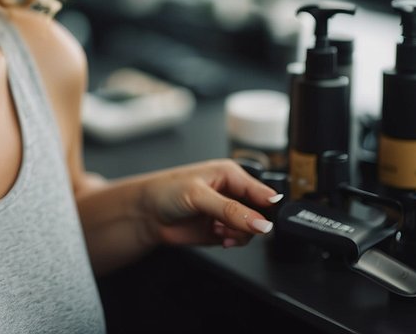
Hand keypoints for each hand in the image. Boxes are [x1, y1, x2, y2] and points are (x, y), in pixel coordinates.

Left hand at [139, 159, 279, 249]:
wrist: (146, 214)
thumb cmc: (164, 192)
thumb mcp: (198, 196)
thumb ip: (231, 210)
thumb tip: (260, 221)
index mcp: (230, 174)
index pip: (262, 190)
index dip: (269, 207)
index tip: (266, 222)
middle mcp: (232, 192)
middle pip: (261, 212)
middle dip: (252, 223)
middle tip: (235, 226)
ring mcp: (228, 212)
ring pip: (253, 228)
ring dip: (240, 234)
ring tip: (220, 230)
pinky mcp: (223, 229)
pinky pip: (241, 239)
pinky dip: (233, 241)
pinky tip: (220, 237)